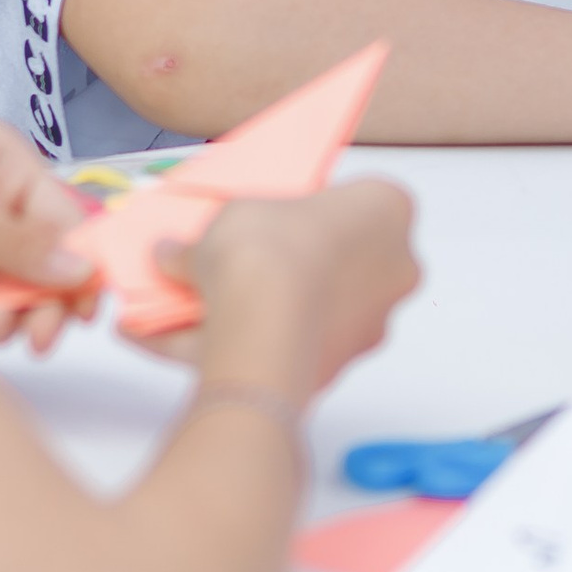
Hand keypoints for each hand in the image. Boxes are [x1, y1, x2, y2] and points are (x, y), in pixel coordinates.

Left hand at [0, 123, 93, 349]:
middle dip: (40, 302)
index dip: (83, 260)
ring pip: (13, 300)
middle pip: (47, 265)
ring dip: (1, 320)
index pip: (66, 216)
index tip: (88, 305)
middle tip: (37, 335)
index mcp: (2, 167)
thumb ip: (13, 240)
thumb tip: (79, 268)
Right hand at [181, 184, 419, 403]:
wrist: (265, 327)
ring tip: (194, 310)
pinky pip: (287, 351)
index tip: (267, 219)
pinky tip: (186, 345)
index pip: (353, 203)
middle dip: (285, 268)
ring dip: (261, 311)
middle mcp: (395, 268)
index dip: (305, 211)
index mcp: (388, 211)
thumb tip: (176, 255)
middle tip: (231, 265)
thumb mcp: (231, 216)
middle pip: (336, 263)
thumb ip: (208, 237)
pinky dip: (241, 347)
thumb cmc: (271, 250)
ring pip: (313, 313)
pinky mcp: (339, 368)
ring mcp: (372, 323)